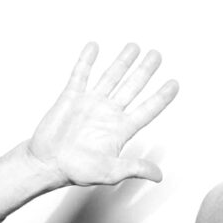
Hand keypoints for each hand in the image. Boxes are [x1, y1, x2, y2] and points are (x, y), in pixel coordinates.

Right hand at [24, 42, 177, 188]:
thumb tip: (159, 175)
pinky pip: (80, 74)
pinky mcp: (71, 97)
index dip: (161, 96)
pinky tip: (94, 47)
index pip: (148, 109)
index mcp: (121, 130)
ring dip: (122, 61)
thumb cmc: (77, 171)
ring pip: (111, 76)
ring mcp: (91, 103)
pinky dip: (87, 60)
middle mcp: (109, 113)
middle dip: (145, 70)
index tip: (174, 84)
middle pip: (132, 87)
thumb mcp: (112, 172)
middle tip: (156, 55)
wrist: (48, 164)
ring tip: (134, 47)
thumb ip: (136, 168)